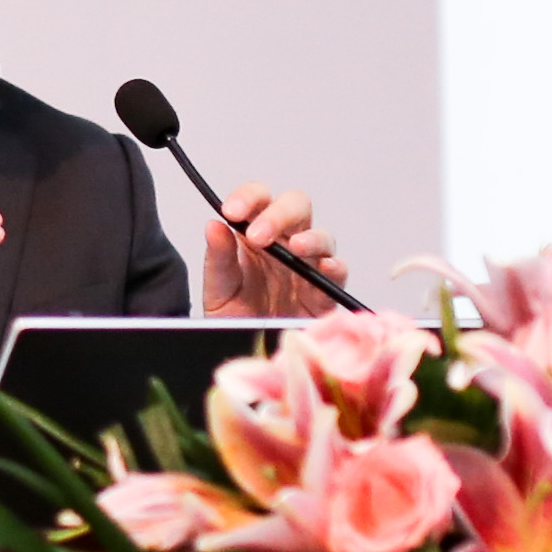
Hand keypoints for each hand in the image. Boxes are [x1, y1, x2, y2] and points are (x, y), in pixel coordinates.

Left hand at [201, 185, 348, 317]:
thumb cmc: (234, 315)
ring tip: (295, 248)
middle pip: (297, 207)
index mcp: (256, 234)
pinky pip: (338, 272)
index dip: (249, 197)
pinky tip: (324, 268)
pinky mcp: (323, 292)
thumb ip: (218, 257)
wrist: (245, 353)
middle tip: (258, 236)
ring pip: (322, 237)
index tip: (232, 211)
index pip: (259, 199)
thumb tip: (214, 225)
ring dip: (310, 238)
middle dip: (279, 214)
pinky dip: (334, 267)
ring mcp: (307, 265)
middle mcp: (285, 243)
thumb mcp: (218, 287)